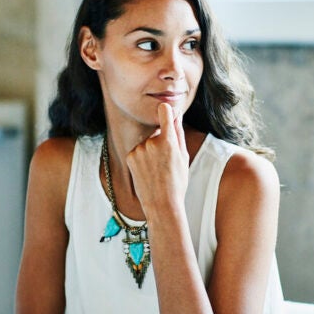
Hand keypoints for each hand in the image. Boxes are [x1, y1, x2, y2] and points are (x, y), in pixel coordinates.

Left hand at [126, 103, 188, 217]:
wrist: (161, 204)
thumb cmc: (177, 182)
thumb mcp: (183, 156)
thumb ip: (178, 133)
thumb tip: (176, 113)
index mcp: (168, 141)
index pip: (164, 111)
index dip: (166, 110)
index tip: (166, 109)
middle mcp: (152, 142)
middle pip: (157, 132)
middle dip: (162, 140)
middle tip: (167, 161)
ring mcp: (139, 149)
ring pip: (147, 142)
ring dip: (152, 150)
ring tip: (158, 169)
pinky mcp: (130, 156)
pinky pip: (138, 150)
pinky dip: (143, 157)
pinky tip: (148, 171)